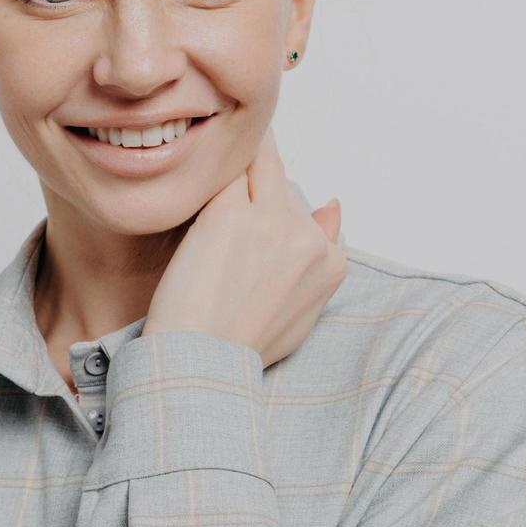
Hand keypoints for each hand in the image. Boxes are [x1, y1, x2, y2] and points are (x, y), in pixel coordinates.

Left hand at [142, 124, 346, 367]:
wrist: (201, 361)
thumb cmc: (241, 345)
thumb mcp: (301, 312)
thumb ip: (320, 260)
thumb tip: (332, 207)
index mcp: (330, 263)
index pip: (305, 213)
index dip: (271, 212)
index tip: (247, 224)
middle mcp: (307, 238)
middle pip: (283, 186)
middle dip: (254, 187)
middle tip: (219, 216)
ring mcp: (271, 221)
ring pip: (259, 165)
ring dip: (235, 172)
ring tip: (205, 206)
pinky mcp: (230, 212)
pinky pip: (225, 173)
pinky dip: (209, 176)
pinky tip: (193, 188)